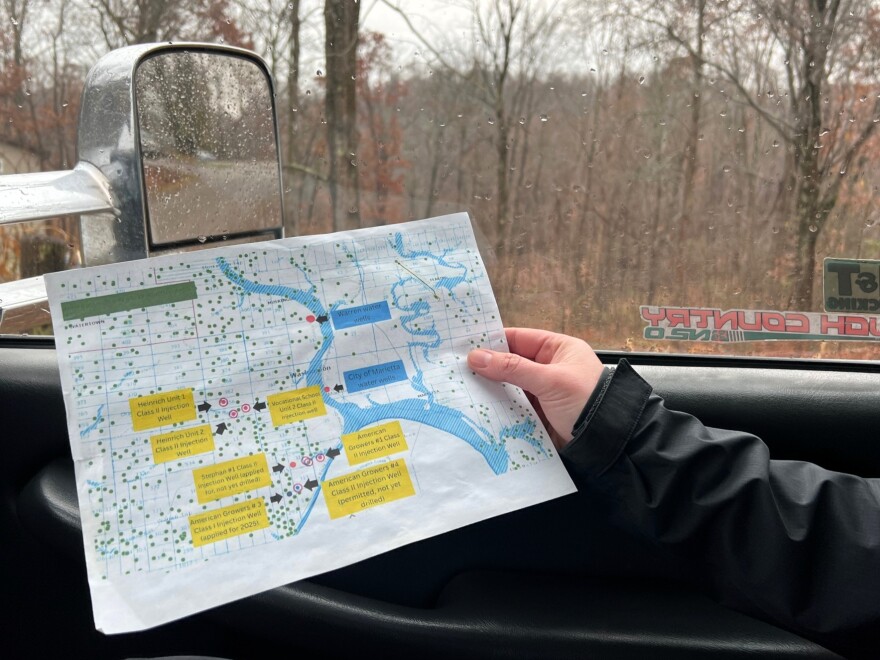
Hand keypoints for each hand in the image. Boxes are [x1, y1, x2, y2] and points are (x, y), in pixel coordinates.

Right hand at [467, 327, 604, 448]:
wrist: (607, 443)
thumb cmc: (586, 402)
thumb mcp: (550, 380)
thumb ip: (512, 368)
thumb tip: (476, 357)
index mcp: (559, 349)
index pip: (520, 338)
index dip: (493, 340)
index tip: (465, 344)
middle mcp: (550, 368)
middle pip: (511, 362)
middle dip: (488, 367)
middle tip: (456, 368)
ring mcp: (544, 392)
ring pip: (510, 386)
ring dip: (491, 389)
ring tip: (461, 387)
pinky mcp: (539, 414)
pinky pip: (513, 406)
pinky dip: (498, 407)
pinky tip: (478, 407)